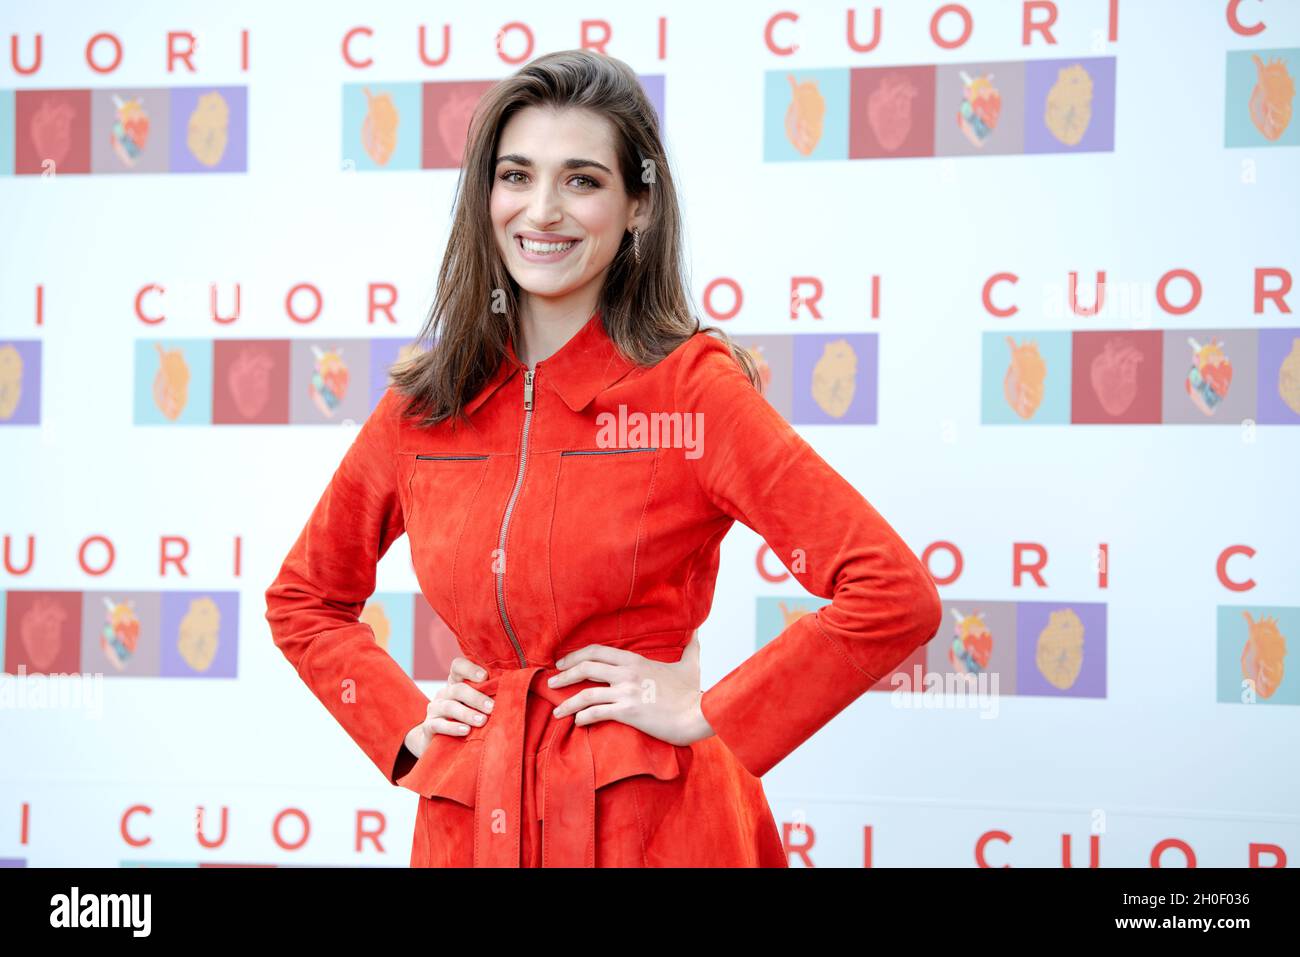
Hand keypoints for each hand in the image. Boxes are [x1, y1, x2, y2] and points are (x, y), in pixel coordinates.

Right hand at [404, 656, 495, 758]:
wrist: (436, 741)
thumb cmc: (464, 719)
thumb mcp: (475, 706)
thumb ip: (487, 697)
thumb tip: (512, 692)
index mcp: (456, 683)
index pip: (458, 666)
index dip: (470, 668)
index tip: (484, 676)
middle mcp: (444, 693)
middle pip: (458, 689)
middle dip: (476, 698)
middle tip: (491, 708)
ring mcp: (434, 709)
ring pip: (449, 707)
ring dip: (467, 714)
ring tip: (482, 721)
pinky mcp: (429, 726)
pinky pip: (439, 725)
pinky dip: (453, 727)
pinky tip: (465, 730)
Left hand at [547, 630, 713, 746]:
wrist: (699, 713)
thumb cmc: (693, 692)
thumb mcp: (691, 665)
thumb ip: (691, 648)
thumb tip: (698, 633)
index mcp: (635, 661)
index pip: (597, 651)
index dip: (576, 655)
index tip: (563, 662)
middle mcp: (627, 673)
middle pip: (586, 667)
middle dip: (564, 674)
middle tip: (552, 682)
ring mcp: (626, 693)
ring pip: (586, 694)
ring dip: (567, 702)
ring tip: (556, 711)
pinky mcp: (628, 712)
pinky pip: (596, 713)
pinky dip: (582, 718)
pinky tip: (577, 722)